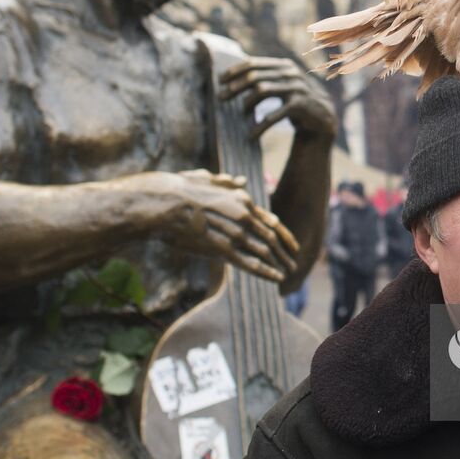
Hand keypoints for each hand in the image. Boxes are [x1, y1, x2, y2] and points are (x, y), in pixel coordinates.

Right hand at [125, 170, 299, 282]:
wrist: (164, 202)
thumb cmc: (180, 191)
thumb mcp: (207, 180)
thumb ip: (226, 182)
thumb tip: (242, 180)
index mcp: (241, 200)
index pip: (270, 220)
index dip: (283, 235)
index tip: (291, 245)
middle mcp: (244, 215)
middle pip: (272, 237)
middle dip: (285, 252)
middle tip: (295, 263)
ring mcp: (235, 232)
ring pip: (265, 251)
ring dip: (280, 263)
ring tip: (289, 272)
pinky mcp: (223, 248)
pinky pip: (250, 263)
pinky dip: (266, 271)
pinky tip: (277, 278)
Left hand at [220, 57, 336, 139]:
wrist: (323, 119)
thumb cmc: (296, 101)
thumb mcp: (283, 85)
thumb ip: (267, 77)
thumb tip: (233, 76)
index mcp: (284, 65)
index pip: (253, 63)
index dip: (234, 71)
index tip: (220, 81)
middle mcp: (290, 74)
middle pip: (254, 77)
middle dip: (235, 88)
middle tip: (221, 98)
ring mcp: (296, 89)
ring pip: (262, 91)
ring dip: (246, 104)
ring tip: (240, 115)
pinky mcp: (299, 106)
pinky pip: (273, 115)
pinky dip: (260, 127)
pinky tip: (251, 135)